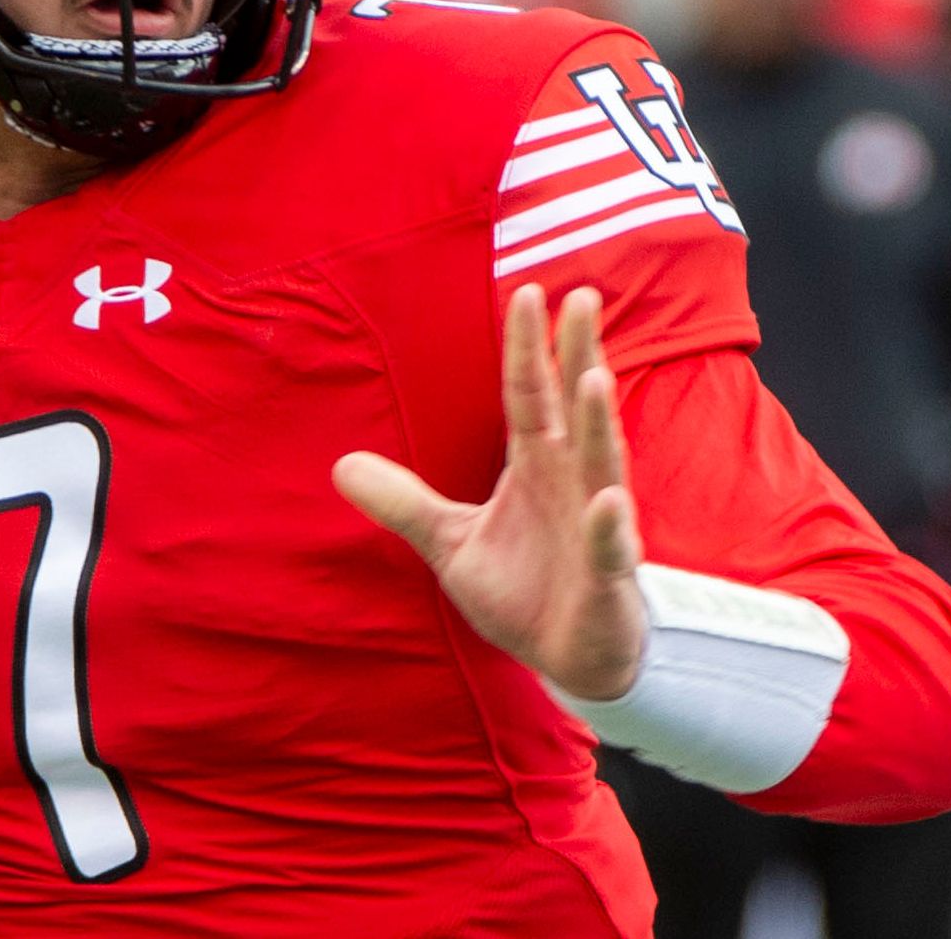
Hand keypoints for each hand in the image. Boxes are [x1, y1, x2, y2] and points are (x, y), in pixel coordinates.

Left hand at [333, 284, 647, 699]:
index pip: (529, 395)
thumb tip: (340, 465)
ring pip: (601, 466)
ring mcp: (597, 525)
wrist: (568, 658)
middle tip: (583, 296)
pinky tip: (607, 502)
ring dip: (598, 424)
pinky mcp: (608, 577)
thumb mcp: (450, 541)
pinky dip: (608, 526)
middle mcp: (573, 482)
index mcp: (536, 465)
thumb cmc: (522, 590)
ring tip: (593, 377)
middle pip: (574, 409)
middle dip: (578, 354)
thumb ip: (403, 502)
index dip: (526, 348)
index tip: (527, 291)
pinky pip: (610, 547)